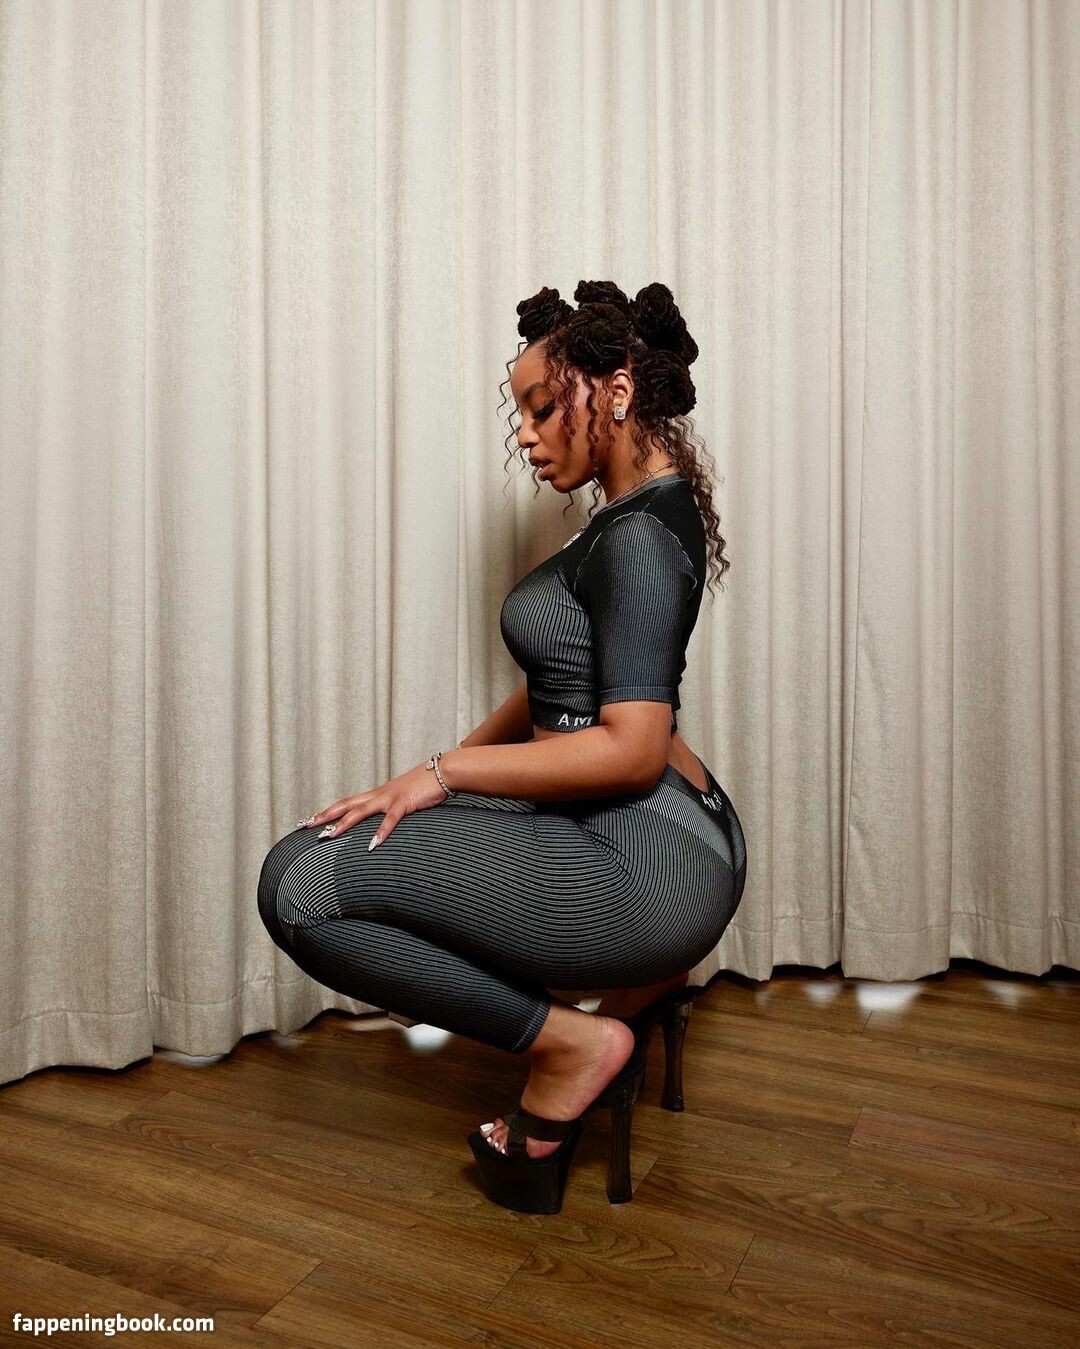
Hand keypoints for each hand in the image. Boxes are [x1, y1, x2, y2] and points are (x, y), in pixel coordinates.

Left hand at [298, 762, 449, 848]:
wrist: (444, 771)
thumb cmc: (426, 786)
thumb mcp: (405, 799)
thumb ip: (393, 810)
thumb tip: (384, 824)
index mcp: (378, 794)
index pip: (347, 803)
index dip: (328, 811)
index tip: (311, 819)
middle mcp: (379, 795)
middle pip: (346, 805)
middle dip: (325, 816)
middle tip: (306, 825)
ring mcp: (390, 798)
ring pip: (361, 811)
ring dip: (343, 824)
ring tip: (329, 836)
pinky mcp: (405, 803)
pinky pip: (390, 819)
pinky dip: (381, 832)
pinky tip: (373, 844)